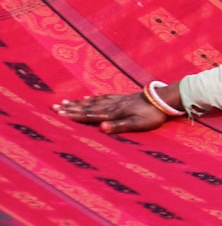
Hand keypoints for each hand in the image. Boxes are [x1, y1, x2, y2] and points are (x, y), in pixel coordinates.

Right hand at [53, 92, 169, 133]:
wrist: (164, 99)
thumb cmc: (152, 115)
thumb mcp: (138, 124)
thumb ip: (120, 126)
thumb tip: (101, 128)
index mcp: (113, 113)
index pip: (90, 115)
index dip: (74, 115)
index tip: (59, 114)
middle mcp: (112, 106)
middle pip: (87, 107)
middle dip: (70, 108)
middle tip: (54, 107)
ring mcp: (116, 100)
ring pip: (93, 102)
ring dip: (78, 103)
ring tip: (65, 102)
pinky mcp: (122, 98)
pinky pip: (103, 97)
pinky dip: (93, 98)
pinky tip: (86, 98)